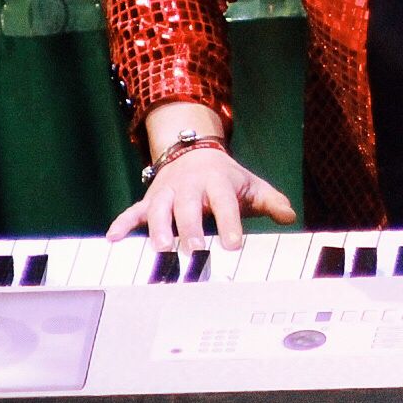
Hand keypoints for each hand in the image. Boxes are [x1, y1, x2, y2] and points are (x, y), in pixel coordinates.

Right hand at [106, 147, 295, 249]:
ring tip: (161, 248)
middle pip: (189, 206)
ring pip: (160, 208)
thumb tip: (290, 215)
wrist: (192, 152)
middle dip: (191, 227)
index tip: (234, 244)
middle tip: (195, 250)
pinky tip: (113, 238)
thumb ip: (270, 201)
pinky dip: (123, 223)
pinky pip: (133, 210)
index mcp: (218, 182)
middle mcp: (190, 186)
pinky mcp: (149, 200)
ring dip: (159, 228)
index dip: (230, 222)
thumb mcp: (250, 185)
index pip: (225, 202)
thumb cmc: (225, 178)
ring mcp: (167, 192)